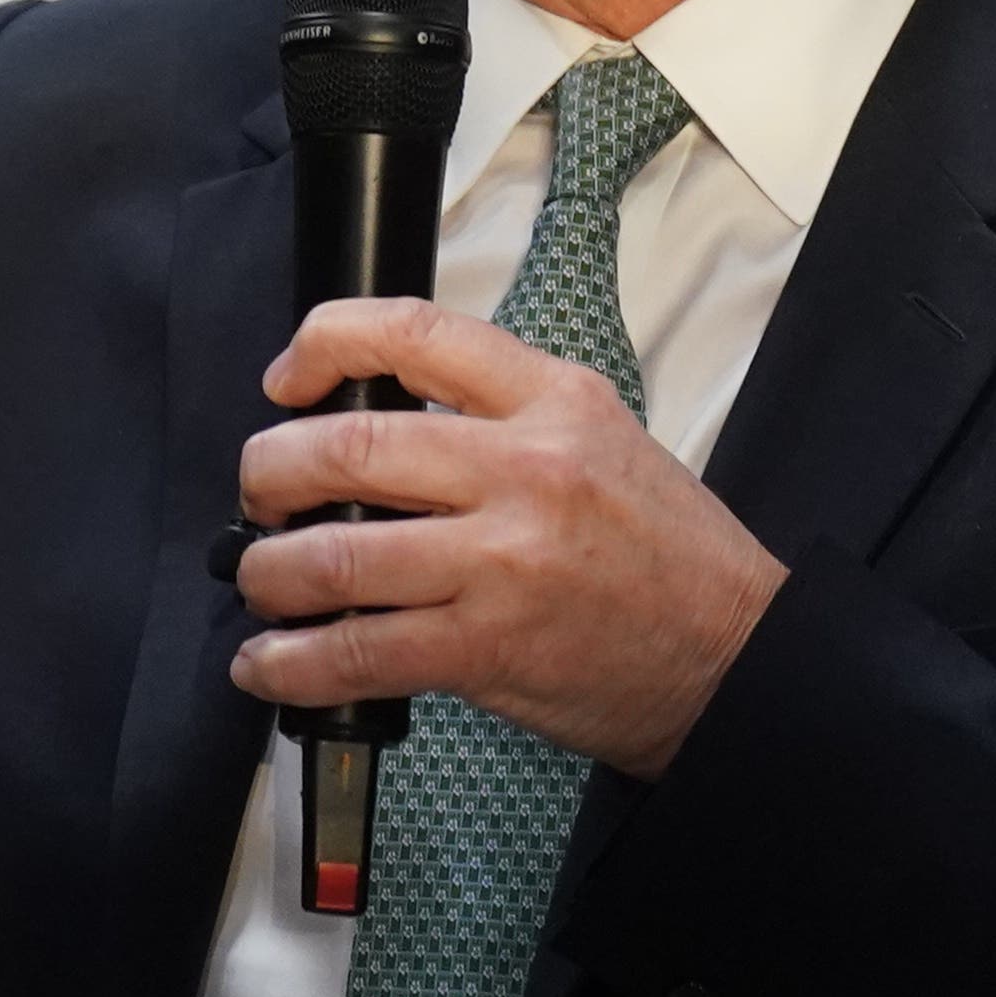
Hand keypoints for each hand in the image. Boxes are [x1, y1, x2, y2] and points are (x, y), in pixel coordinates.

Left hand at [228, 297, 786, 777]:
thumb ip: (500, 415)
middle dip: (270, 472)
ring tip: (263, 581)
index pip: (416, 333)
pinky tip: (269, 664)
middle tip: (261, 495)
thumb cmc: (668, 556)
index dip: (324, 341)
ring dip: (269, 573)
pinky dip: (292, 662)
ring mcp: (503, 562)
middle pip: (348, 445)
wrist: (734, 658)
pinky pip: (358, 651)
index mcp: (553, 401)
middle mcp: (525, 470)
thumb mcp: (602, 439)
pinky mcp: (487, 648)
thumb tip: (375, 421)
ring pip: (334, 555)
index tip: (287, 378)